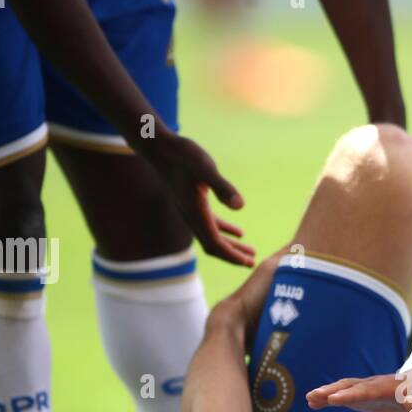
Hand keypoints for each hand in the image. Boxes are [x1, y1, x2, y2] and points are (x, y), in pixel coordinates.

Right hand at [143, 132, 255, 266]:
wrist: (159, 148)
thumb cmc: (182, 155)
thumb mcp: (205, 168)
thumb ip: (222, 187)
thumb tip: (240, 206)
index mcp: (197, 213)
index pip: (215, 244)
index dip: (232, 255)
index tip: (248, 263)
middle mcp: (192, 217)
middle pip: (214, 246)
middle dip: (233, 256)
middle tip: (252, 264)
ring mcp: (191, 211)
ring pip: (213, 237)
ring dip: (231, 247)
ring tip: (249, 253)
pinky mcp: (193, 203)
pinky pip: (210, 225)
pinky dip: (225, 231)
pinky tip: (239, 233)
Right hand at [306, 369, 411, 411]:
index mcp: (389, 387)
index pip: (368, 391)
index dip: (351, 395)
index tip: (334, 399)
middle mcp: (374, 385)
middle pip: (351, 387)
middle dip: (333, 391)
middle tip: (315, 396)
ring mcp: (365, 389)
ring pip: (344, 389)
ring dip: (326, 393)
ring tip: (309, 399)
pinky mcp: (361, 396)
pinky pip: (342, 396)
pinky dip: (328, 399)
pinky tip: (312, 404)